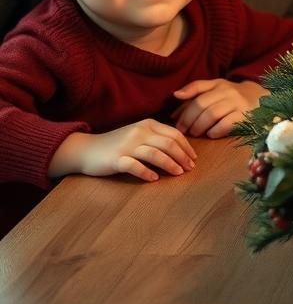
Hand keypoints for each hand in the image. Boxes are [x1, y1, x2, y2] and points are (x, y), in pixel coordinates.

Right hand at [49, 121, 196, 181]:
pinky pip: (135, 166)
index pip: (174, 134)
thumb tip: (181, 149)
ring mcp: (127, 145)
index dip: (186, 147)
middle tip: (190, 168)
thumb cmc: (118, 143)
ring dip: (170, 165)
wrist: (87, 149)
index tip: (193, 158)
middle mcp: (139, 132)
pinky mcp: (116, 159)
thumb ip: (157, 137)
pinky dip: (147, 173)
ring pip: (155, 154)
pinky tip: (155, 179)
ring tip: (178, 174)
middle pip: (168, 144)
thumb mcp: (139, 134)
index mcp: (148, 124)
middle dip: (182, 157)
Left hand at [172, 79, 266, 137]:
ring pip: (211, 114)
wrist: (261, 99)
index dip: (183, 103)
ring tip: (195, 133)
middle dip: (188, 119)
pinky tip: (211, 134)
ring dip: (199, 126)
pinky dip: (215, 131)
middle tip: (183, 130)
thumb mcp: (216, 89)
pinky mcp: (245, 116)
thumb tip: (175, 96)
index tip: (173, 118)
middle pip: (201, 104)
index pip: (197, 88)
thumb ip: (196, 91)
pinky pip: (226, 124)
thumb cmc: (232, 97)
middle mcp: (228, 91)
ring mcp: (238, 103)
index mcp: (219, 84)